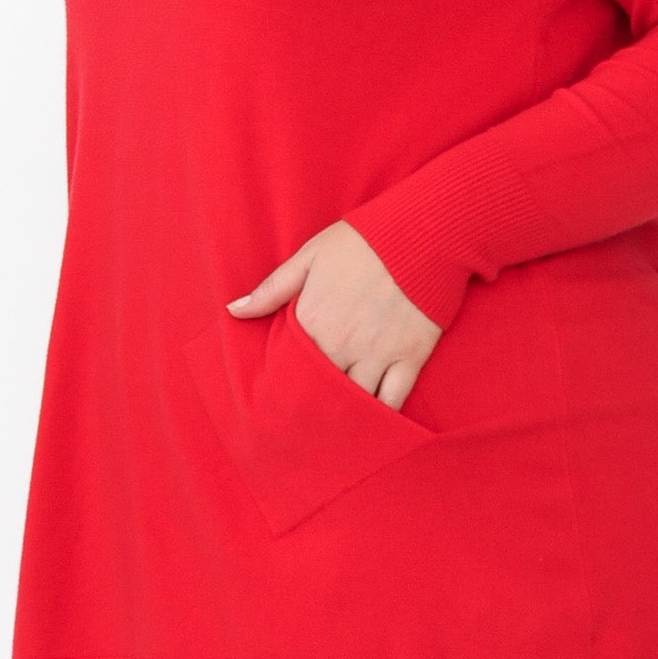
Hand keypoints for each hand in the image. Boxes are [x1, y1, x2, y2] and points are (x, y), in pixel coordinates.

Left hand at [225, 222, 441, 409]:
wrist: (423, 233)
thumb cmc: (363, 241)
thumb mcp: (310, 255)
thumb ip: (271, 288)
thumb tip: (234, 310)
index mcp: (312, 320)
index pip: (287, 366)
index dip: (281, 382)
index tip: (275, 396)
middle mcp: (340, 345)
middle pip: (317, 391)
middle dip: (309, 406)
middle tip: (301, 421)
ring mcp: (377, 355)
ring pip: (353, 402)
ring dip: (342, 414)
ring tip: (333, 425)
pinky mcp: (409, 358)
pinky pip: (393, 400)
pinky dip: (382, 415)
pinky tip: (372, 422)